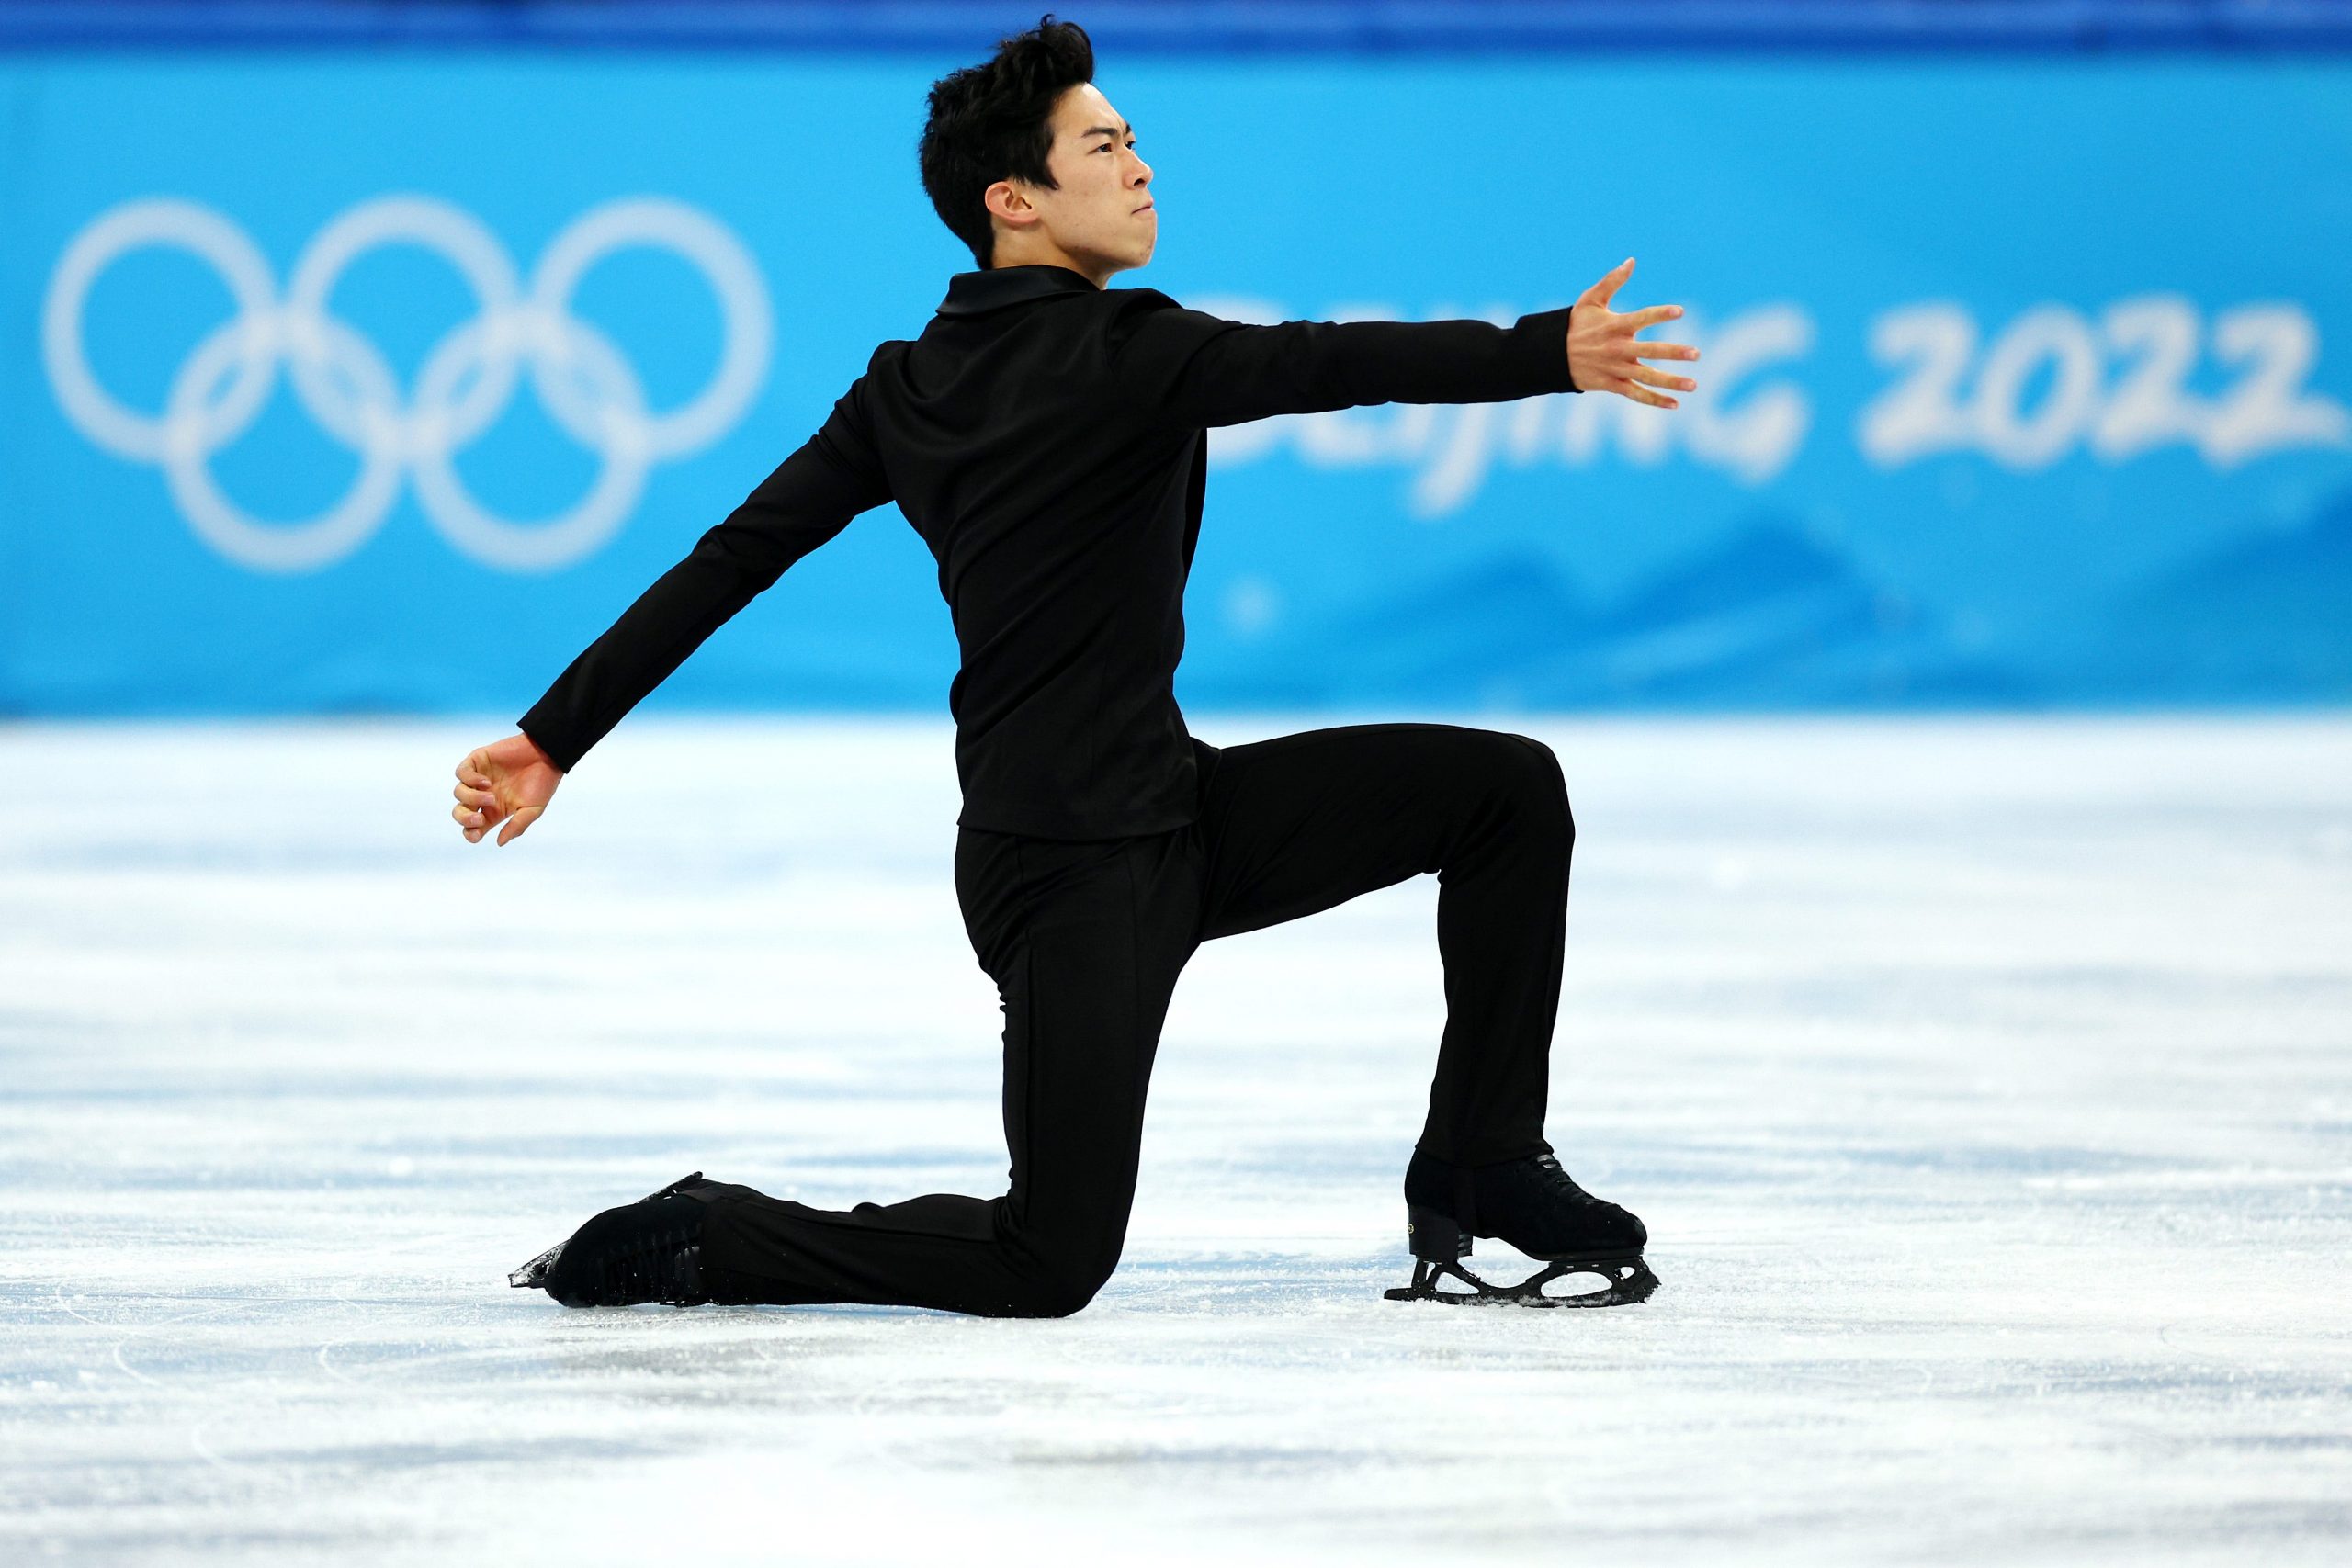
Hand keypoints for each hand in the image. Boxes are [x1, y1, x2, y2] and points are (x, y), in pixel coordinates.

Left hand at [452, 732, 560, 845]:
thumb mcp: (533, 810)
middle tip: (479, 818)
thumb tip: (499, 843)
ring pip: (458, 793)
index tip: (478, 833)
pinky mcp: (478, 761)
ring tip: (491, 795)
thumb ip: (516, 827)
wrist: (548, 755)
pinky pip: (461, 773)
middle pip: (459, 812)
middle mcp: (482, 796)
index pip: (472, 827)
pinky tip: (486, 781)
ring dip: (472, 798)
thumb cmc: (543, 783)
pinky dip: (470, 779)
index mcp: (494, 812)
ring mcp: (478, 778)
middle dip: (464, 819)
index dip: (470, 833)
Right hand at [1567, 257, 1699, 408]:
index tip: (1680, 312)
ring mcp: (1615, 369)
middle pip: (1650, 351)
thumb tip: (1632, 261)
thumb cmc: (1575, 324)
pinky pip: (1636, 394)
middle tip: (1696, 353)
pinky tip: (1675, 404)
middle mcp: (1617, 349)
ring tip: (1693, 384)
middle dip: (1674, 353)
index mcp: (1614, 326)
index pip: (1641, 318)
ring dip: (1671, 382)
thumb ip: (1612, 281)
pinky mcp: (1611, 385)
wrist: (1551, 356)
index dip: (1660, 314)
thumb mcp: (1590, 299)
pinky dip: (1654, 400)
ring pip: (1647, 377)